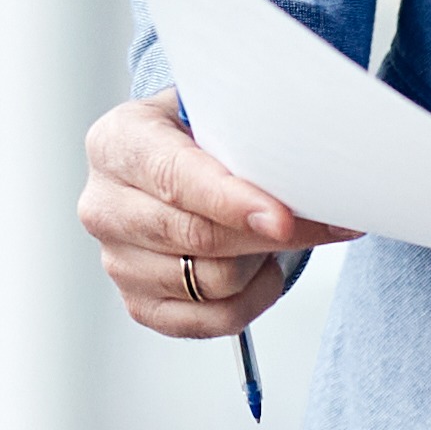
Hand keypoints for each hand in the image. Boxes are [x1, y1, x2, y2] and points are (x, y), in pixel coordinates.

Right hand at [83, 94, 345, 337]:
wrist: (175, 166)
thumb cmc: (198, 137)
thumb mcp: (212, 109)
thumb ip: (245, 125)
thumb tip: (309, 157)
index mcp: (117, 144)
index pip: (176, 179)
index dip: (233, 201)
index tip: (282, 217)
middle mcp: (105, 206)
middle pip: (198, 237)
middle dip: (270, 235)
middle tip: (325, 221)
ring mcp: (117, 261)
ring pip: (212, 282)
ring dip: (261, 262)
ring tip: (274, 234)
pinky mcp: (140, 304)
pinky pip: (212, 320)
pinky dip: (253, 299)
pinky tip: (260, 268)